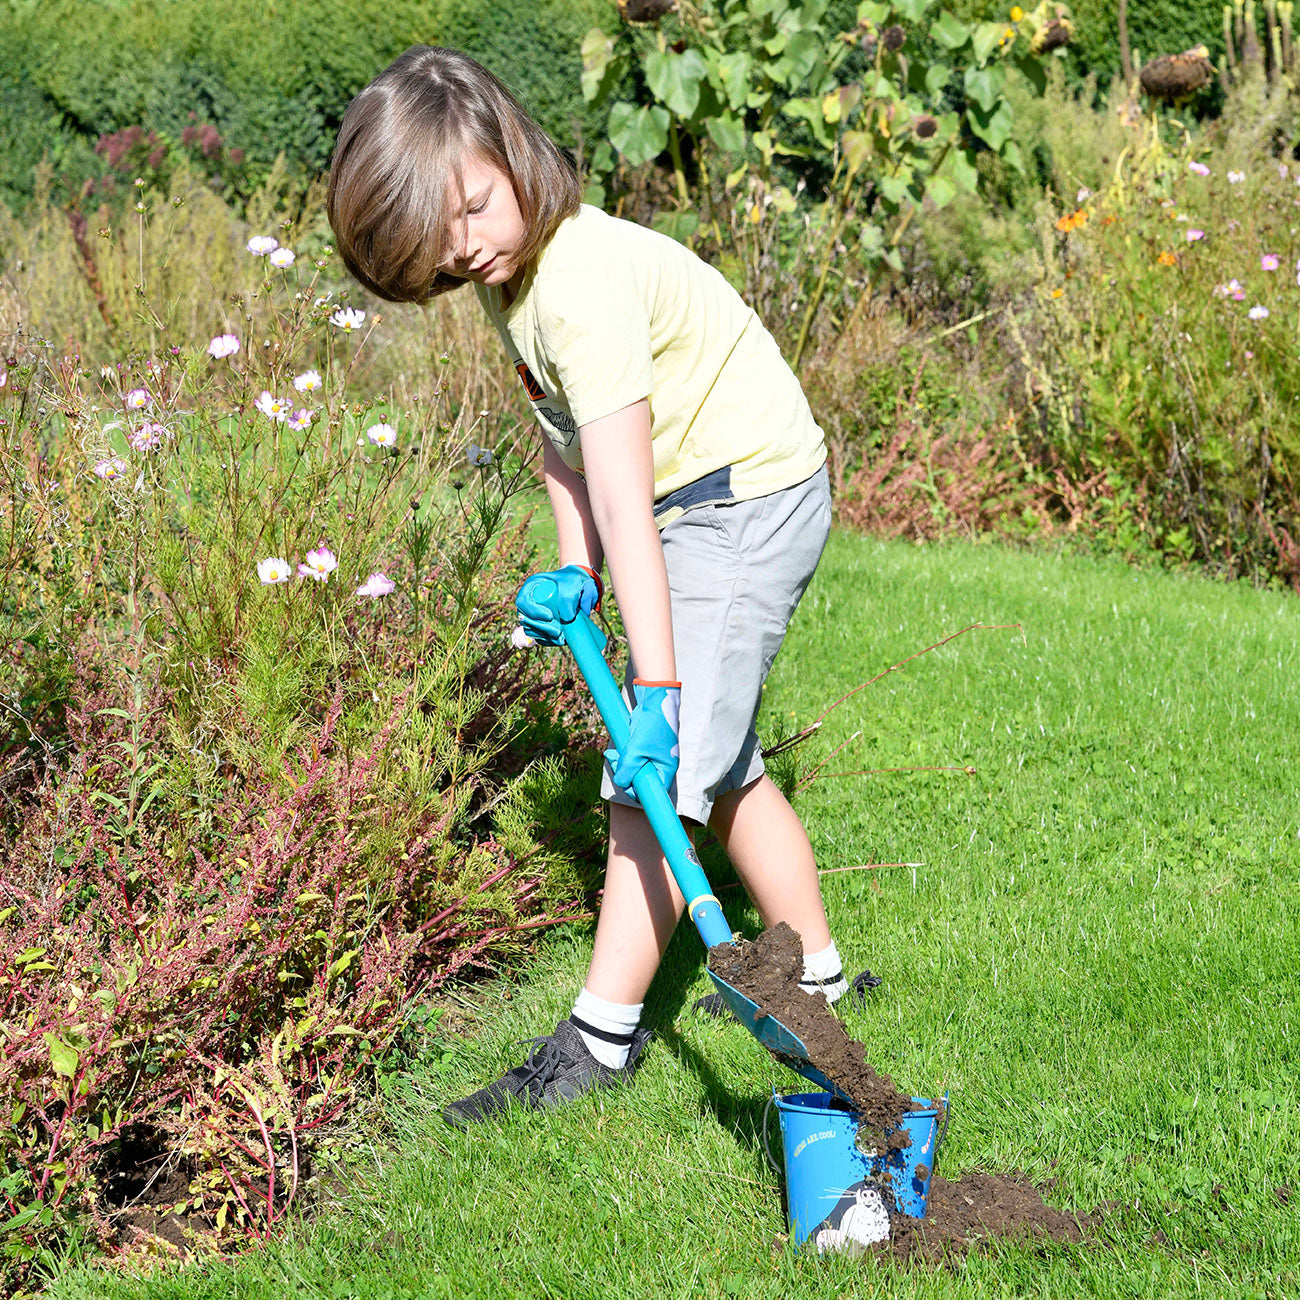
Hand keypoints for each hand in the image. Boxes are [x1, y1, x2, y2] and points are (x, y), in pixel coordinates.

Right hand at [515, 564, 601, 645]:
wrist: (582, 587)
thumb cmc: (574, 581)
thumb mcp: (573, 584)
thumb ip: (568, 598)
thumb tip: (565, 619)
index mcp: (531, 587)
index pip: (523, 603)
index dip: (533, 612)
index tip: (550, 616)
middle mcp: (529, 602)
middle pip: (525, 620)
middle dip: (542, 627)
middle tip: (559, 630)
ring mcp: (534, 615)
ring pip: (531, 630)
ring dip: (545, 636)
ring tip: (562, 635)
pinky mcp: (542, 625)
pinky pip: (539, 637)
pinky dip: (548, 641)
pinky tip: (560, 639)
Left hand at [605, 679, 680, 795]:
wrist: (653, 701)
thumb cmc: (651, 727)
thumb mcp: (636, 751)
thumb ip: (627, 770)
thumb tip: (620, 782)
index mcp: (667, 769)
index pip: (655, 791)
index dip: (640, 793)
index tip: (626, 786)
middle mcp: (661, 764)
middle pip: (642, 781)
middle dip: (625, 775)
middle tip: (615, 763)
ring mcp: (653, 755)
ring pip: (634, 769)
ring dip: (621, 764)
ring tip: (612, 755)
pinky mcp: (644, 747)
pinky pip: (632, 758)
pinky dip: (622, 756)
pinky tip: (614, 751)